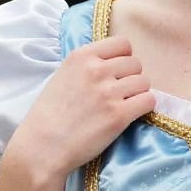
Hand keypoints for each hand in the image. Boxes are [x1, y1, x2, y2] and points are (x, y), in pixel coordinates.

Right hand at [4, 35, 155, 177]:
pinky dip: (144, 108)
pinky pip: (149, 101)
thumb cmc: (49, 115)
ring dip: (138, 94)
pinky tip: (131, 115)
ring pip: (144, 82)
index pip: (122, 43)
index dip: (123, 58)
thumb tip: (114, 63)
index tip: (117, 72)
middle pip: (135, 64)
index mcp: (81, 56)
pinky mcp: (119, 115)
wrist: (41, 147)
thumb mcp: (63, 76)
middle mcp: (96, 70)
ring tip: (123, 106)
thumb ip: (88, 66)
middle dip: (130, 78)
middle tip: (118, 94)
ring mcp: (108, 92)